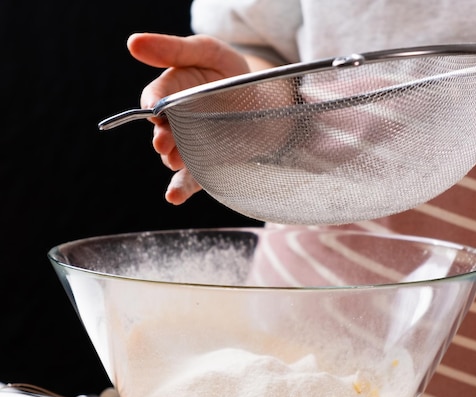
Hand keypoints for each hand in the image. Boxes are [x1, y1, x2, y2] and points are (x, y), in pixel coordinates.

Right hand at [127, 33, 250, 203]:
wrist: (266, 101)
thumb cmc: (232, 72)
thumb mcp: (207, 52)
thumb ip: (174, 49)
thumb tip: (133, 43)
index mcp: (172, 92)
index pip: (154, 98)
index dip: (152, 103)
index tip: (155, 109)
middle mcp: (176, 121)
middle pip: (161, 130)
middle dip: (161, 136)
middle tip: (164, 140)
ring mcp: (189, 144)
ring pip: (172, 155)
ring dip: (171, 159)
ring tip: (176, 158)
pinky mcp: (206, 164)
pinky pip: (191, 179)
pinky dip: (180, 189)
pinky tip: (173, 197)